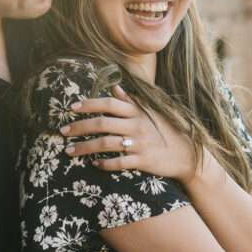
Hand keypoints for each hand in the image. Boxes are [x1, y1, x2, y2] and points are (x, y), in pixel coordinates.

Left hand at [60, 86, 205, 184]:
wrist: (188, 154)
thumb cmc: (166, 130)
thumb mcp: (151, 112)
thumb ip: (131, 100)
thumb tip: (115, 86)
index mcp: (137, 112)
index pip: (108, 103)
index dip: (89, 104)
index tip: (71, 108)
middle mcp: (137, 125)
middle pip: (102, 123)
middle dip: (79, 127)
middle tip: (63, 131)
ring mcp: (140, 143)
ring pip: (106, 144)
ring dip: (85, 147)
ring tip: (70, 151)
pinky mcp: (143, 161)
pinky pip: (119, 162)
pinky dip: (104, 163)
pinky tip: (94, 164)